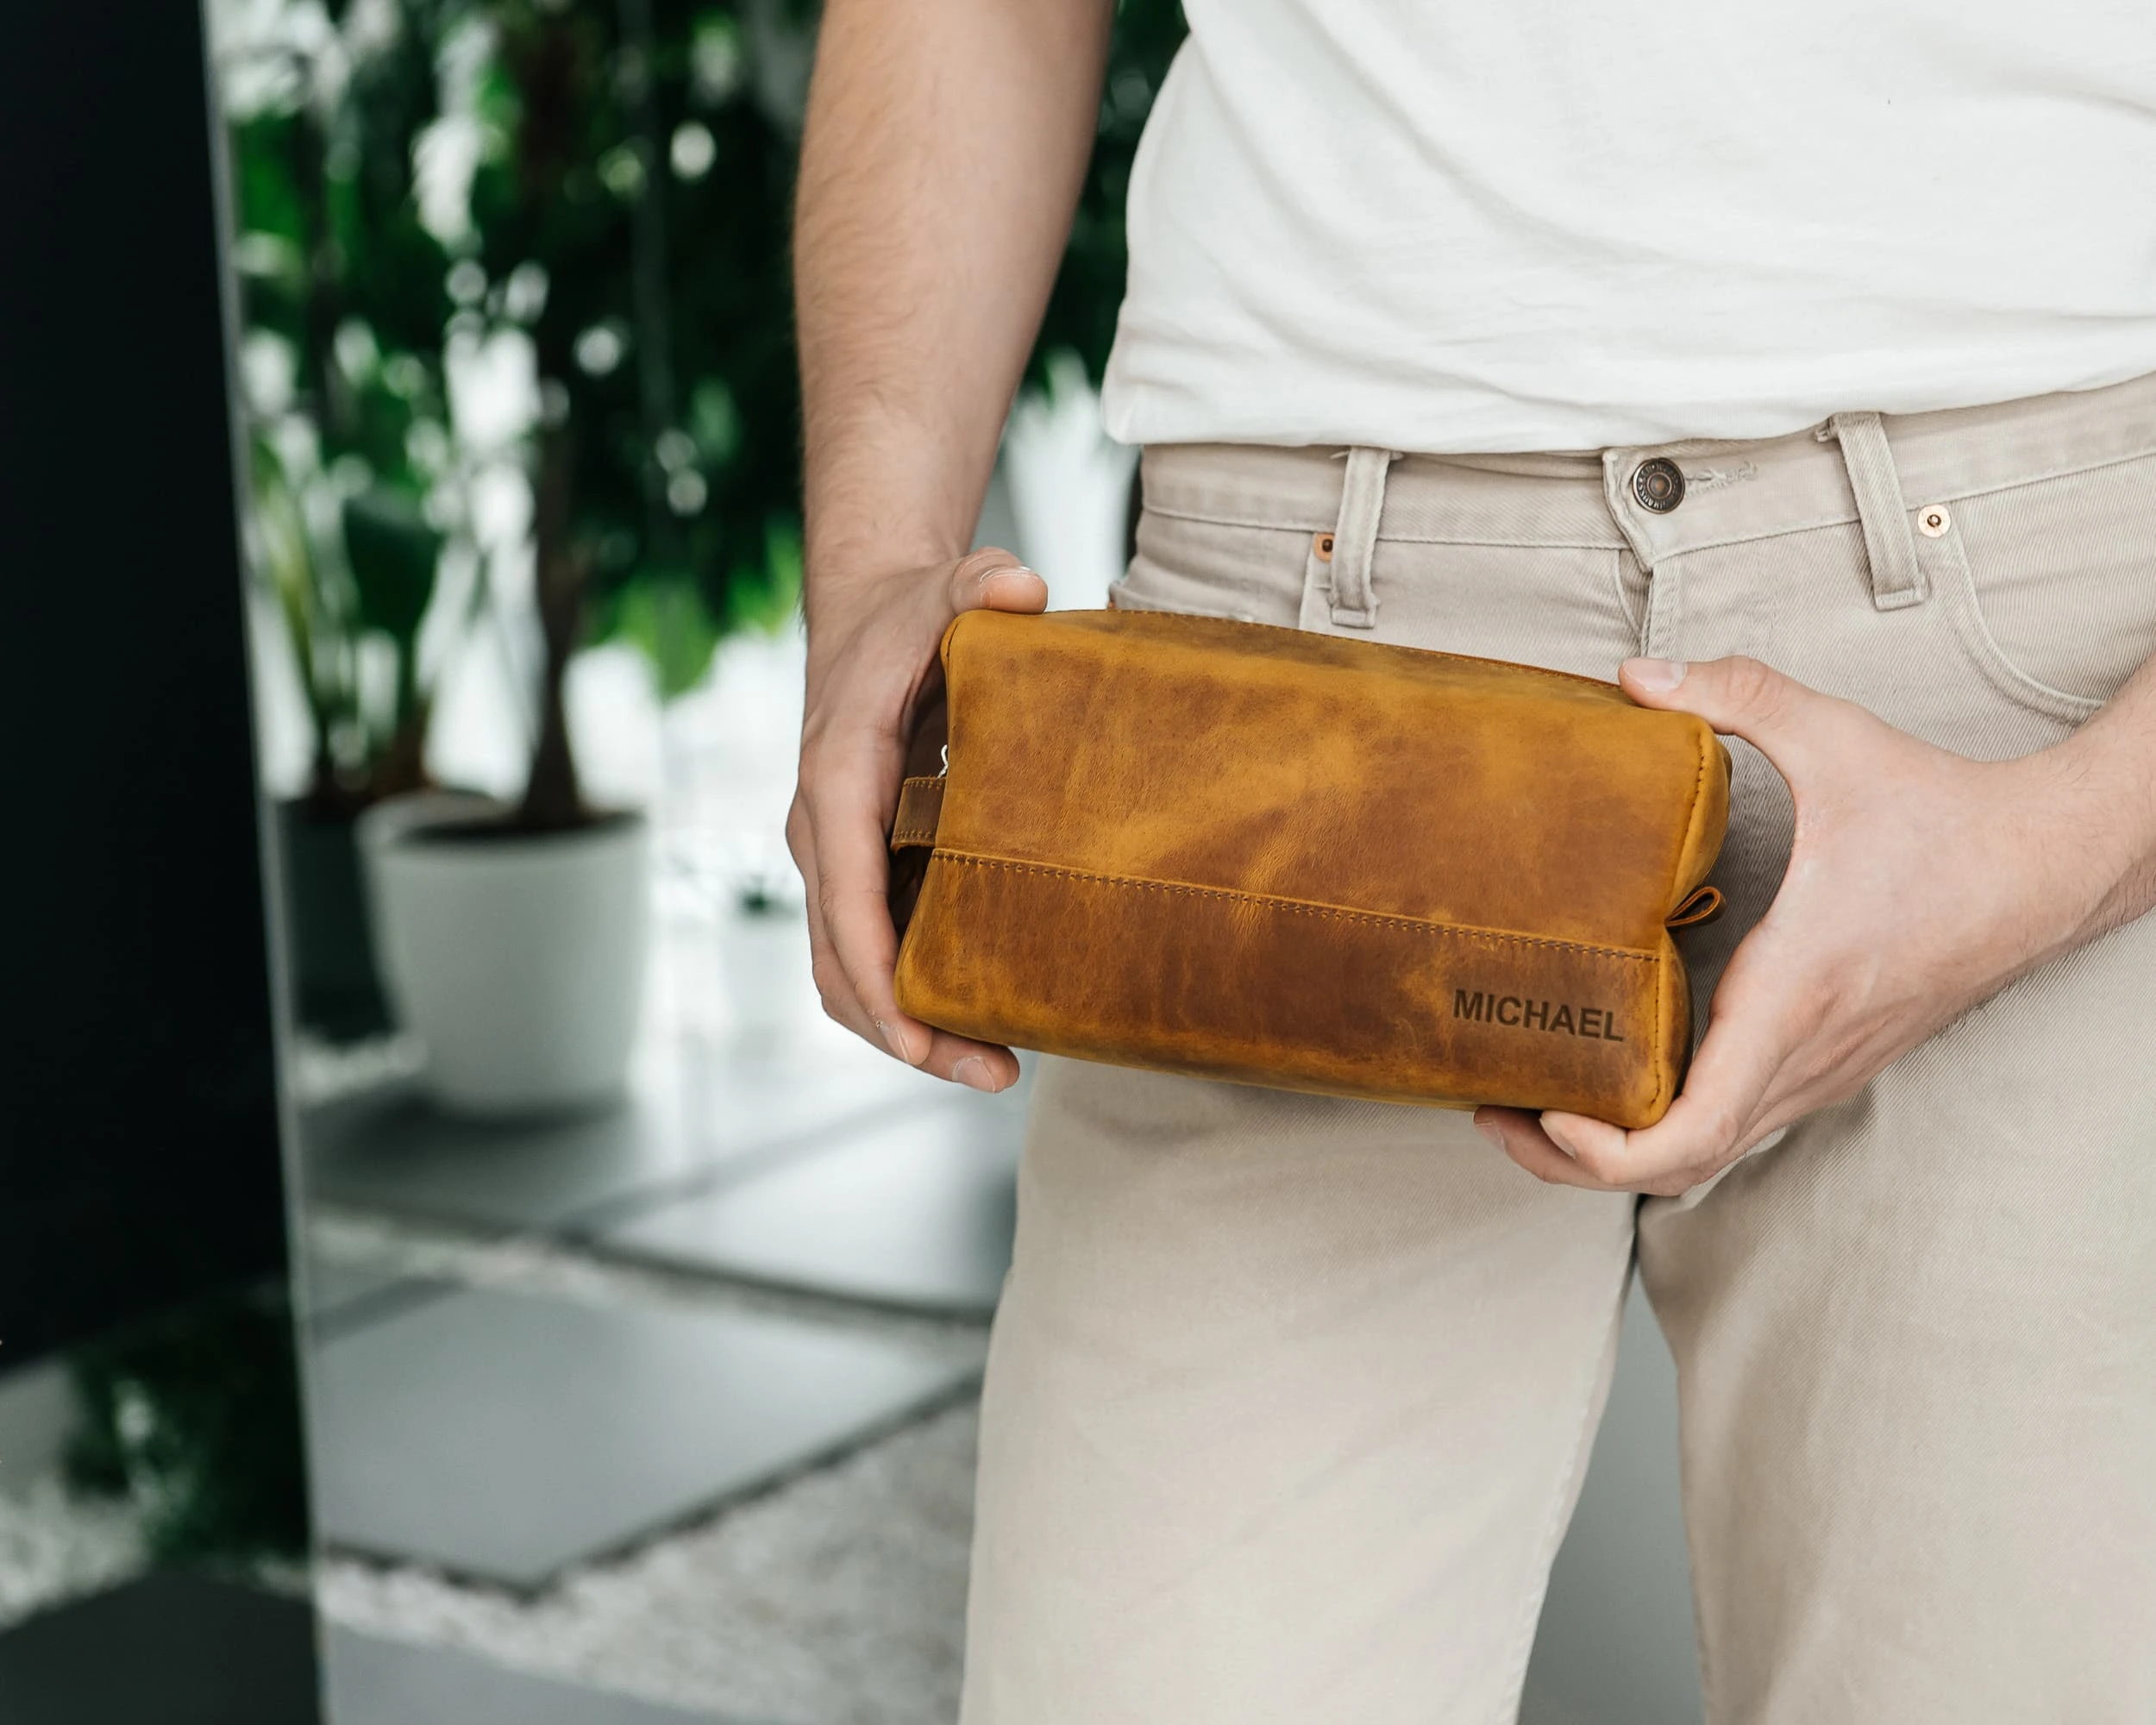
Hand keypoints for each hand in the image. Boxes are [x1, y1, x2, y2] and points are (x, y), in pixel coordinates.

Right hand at [788, 547, 1047, 1090]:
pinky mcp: (860, 871)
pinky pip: (869, 952)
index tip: (915, 1033)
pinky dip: (910, 997)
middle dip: (902, 1029)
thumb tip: (1023, 587)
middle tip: (991, 1072)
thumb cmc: (910, 614)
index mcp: (838, 777)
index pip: (844, 893)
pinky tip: (981, 1019)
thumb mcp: (948, 586)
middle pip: (839, 960)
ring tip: (993, 1067)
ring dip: (905, 1029)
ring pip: (845, 972)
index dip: (875, 970)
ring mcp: (836, 859)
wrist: (868, 620)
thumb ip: (983, 581)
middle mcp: (822, 832)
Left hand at [1476, 655, 2135, 1195]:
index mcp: (1791, 995)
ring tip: (1533, 1101)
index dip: (1602, 1150)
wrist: (2047, 863)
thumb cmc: (1944, 814)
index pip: (1694, 1129)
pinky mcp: (1827, 1061)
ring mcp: (1820, 1069)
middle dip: (1574, 1160)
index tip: (1537, 1111)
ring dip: (1616, 1149)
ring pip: (1708, 1155)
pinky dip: (1665, 1125)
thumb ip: (1733, 696)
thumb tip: (1634, 676)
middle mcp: (1804, 1053)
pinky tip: (1615, 1075)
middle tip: (1493, 1112)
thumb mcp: (1834, 738)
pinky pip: (1735, 1122)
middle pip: (1679, 1166)